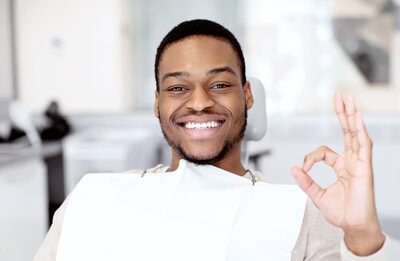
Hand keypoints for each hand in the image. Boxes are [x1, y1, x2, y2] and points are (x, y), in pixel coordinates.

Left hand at [291, 93, 384, 255]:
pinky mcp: (365, 168)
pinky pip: (364, 146)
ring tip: (348, 100)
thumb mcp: (317, 195)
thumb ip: (306, 181)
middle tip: (339, 96)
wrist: (353, 226)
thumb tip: (293, 168)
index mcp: (341, 166)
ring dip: (352, 116)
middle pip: (347, 132)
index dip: (311, 156)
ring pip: (356, 134)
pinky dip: (360, 131)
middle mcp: (351, 161)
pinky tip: (357, 118)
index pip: (324, 151)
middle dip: (342, 114)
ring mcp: (359, 163)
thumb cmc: (341, 212)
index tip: (304, 167)